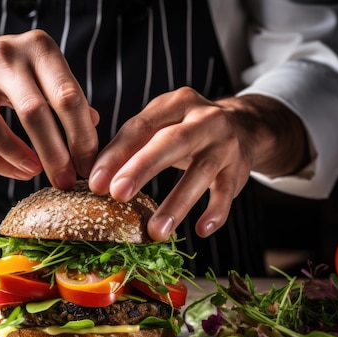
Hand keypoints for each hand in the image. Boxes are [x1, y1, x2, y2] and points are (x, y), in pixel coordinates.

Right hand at [0, 30, 98, 188]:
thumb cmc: (24, 74)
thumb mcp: (52, 76)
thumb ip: (72, 106)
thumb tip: (92, 148)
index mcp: (39, 47)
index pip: (67, 96)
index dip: (81, 136)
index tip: (88, 166)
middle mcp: (4, 55)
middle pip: (32, 111)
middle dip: (53, 153)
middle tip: (65, 181)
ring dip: (15, 155)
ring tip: (34, 173)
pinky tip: (14, 170)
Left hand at [88, 87, 308, 240]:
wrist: (243, 127)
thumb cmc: (185, 131)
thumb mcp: (160, 126)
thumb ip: (129, 146)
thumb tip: (96, 178)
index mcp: (176, 103)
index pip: (140, 126)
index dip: (116, 155)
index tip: (95, 183)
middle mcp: (204, 119)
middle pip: (171, 143)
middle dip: (142, 169)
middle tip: (117, 195)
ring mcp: (225, 144)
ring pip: (201, 173)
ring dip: (177, 204)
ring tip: (155, 232)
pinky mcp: (239, 169)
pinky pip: (227, 193)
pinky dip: (215, 213)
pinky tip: (200, 231)